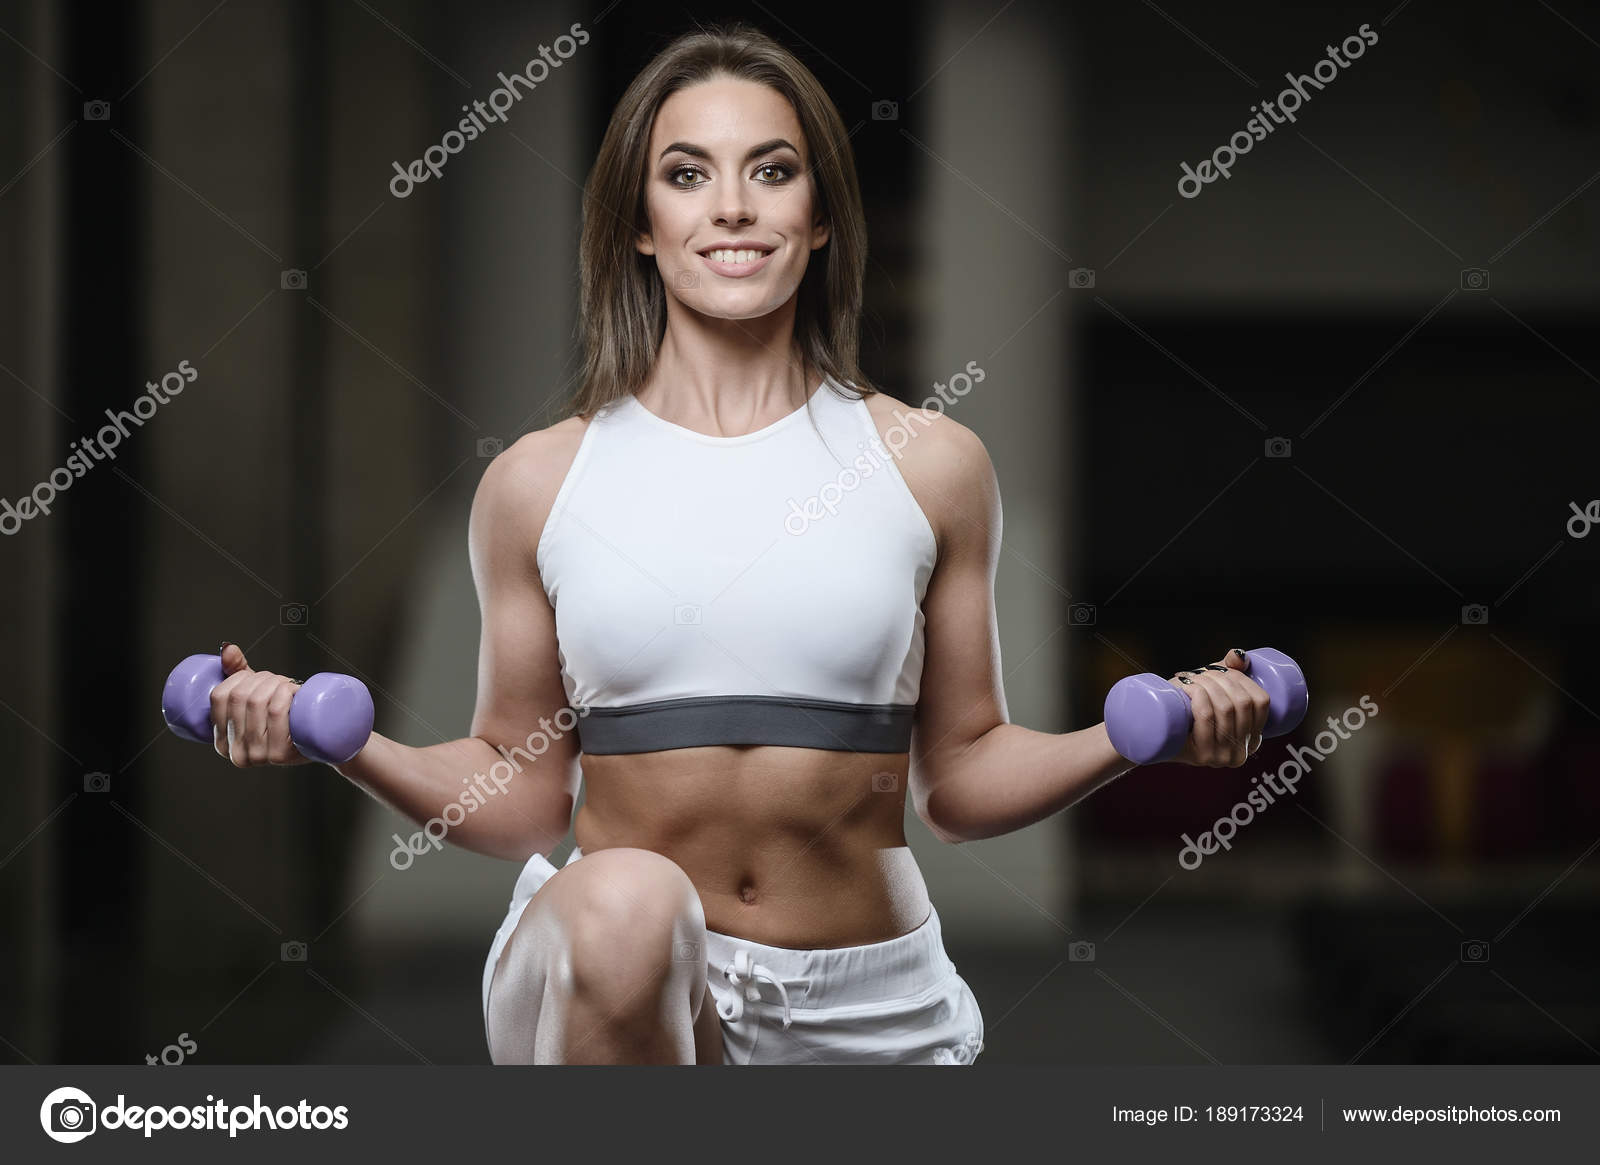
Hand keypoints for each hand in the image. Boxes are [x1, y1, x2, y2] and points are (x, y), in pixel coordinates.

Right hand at [209, 643, 312, 766]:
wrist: (322, 741)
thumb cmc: (287, 717)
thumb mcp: (257, 698)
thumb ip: (237, 672)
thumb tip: (227, 648)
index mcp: (222, 743)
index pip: (219, 696)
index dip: (238, 677)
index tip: (255, 677)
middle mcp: (236, 754)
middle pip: (241, 697)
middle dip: (262, 678)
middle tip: (279, 681)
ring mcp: (258, 756)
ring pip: (259, 701)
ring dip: (276, 683)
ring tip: (289, 686)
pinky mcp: (280, 754)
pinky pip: (276, 712)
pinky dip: (285, 693)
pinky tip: (294, 690)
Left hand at [1168, 648, 1267, 767]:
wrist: (1150, 733)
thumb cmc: (1182, 709)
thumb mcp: (1211, 691)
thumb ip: (1230, 672)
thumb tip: (1238, 655)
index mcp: (1252, 739)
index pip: (1261, 702)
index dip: (1243, 678)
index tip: (1223, 669)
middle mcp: (1240, 753)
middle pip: (1242, 703)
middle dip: (1221, 678)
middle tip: (1200, 673)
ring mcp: (1220, 757)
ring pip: (1224, 708)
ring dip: (1207, 683)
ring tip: (1190, 679)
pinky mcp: (1200, 756)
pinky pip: (1206, 716)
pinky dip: (1198, 694)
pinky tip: (1187, 687)